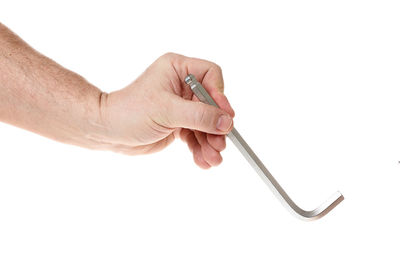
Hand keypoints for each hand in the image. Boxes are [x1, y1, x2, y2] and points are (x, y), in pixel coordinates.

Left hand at [96, 53, 234, 167]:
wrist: (109, 132)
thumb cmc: (131, 111)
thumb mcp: (168, 111)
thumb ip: (199, 115)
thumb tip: (226, 122)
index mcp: (178, 69)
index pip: (211, 75)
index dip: (220, 96)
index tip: (224, 118)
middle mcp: (182, 86)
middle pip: (212, 104)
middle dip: (215, 128)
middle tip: (219, 146)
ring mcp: (181, 106)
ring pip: (206, 123)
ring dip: (210, 143)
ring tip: (212, 160)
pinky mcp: (178, 124)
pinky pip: (196, 135)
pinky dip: (200, 148)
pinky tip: (202, 161)